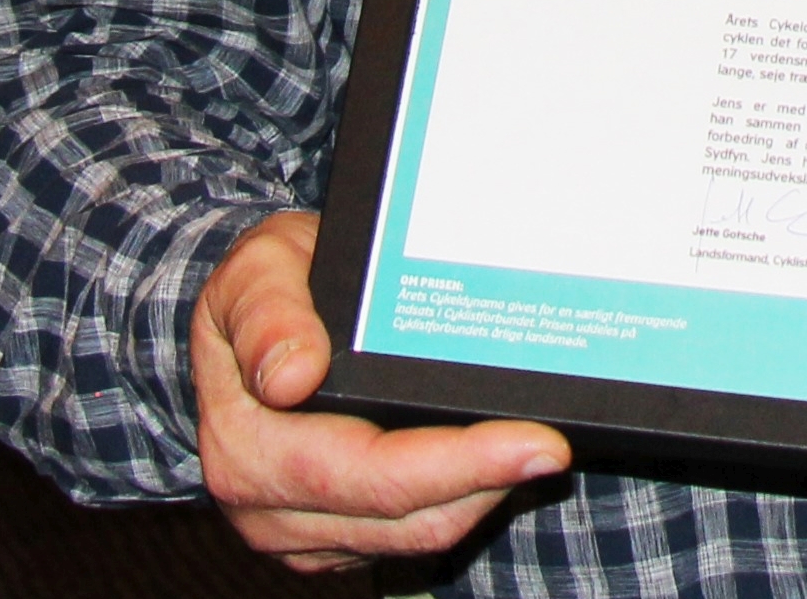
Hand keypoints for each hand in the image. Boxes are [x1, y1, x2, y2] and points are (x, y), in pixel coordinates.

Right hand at [195, 210, 571, 572]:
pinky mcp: (332, 535)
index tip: (533, 442)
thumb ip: (268, 314)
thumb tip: (291, 375)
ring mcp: (300, 529)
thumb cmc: (264, 289)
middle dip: (491, 481)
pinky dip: (460, 499)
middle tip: (558, 445)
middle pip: (405, 517)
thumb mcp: (255, 271)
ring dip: (483, 495)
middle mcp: (268, 507)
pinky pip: (409, 534)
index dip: (458, 465)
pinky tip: (494, 457)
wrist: (253, 318)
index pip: (366, 473)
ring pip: (417, 534)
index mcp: (248, 448)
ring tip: (535, 445)